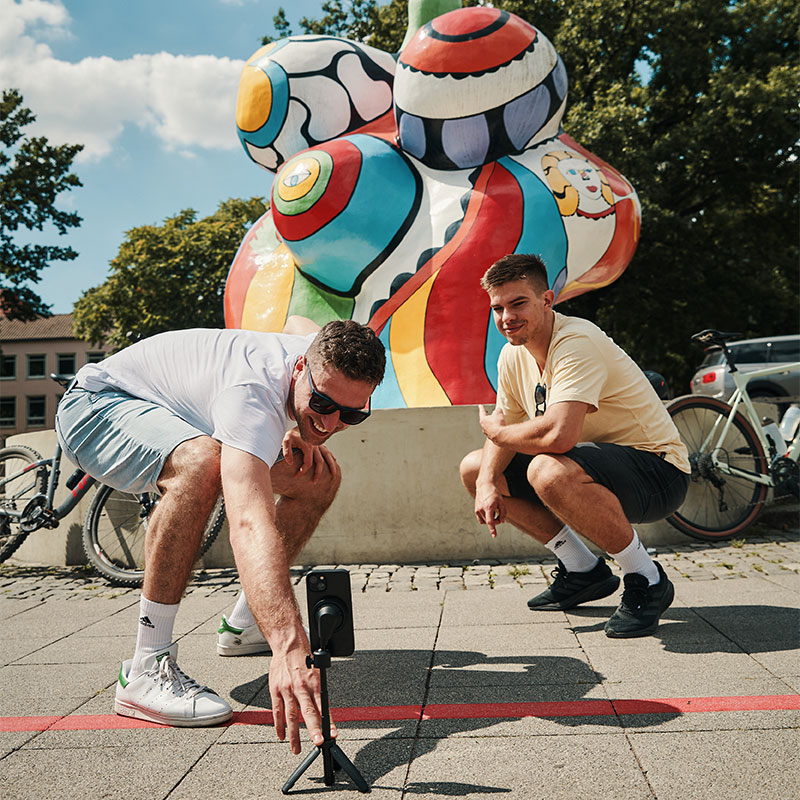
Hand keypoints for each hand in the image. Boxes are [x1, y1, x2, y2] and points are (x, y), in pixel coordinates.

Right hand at [268, 639, 337, 753]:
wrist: (288, 644)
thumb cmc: (304, 657)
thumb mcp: (317, 672)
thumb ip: (319, 691)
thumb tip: (324, 710)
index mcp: (314, 682)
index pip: (323, 706)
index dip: (328, 721)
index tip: (332, 734)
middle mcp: (301, 687)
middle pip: (308, 712)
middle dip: (313, 729)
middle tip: (318, 742)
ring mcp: (287, 690)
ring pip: (291, 716)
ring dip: (294, 734)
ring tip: (296, 748)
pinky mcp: (275, 690)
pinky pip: (277, 711)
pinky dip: (279, 725)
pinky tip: (281, 736)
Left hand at [281, 428, 336, 482]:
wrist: (297, 422)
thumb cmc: (291, 433)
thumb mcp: (286, 440)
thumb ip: (287, 452)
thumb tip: (290, 463)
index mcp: (308, 447)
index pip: (307, 463)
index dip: (302, 471)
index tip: (297, 476)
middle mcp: (316, 446)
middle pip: (320, 462)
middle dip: (318, 473)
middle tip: (314, 482)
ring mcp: (319, 444)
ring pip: (327, 456)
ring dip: (331, 466)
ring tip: (333, 475)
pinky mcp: (320, 442)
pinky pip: (328, 450)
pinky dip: (331, 456)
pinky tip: (335, 461)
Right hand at [474, 482, 505, 537]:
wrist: (484, 485)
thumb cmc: (494, 493)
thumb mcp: (501, 502)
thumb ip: (503, 513)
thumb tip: (501, 522)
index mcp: (488, 507)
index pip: (490, 521)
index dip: (493, 529)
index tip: (494, 536)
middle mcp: (481, 509)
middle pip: (489, 522)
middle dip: (496, 521)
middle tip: (500, 516)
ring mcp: (477, 510)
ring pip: (485, 522)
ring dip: (490, 520)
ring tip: (495, 513)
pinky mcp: (476, 510)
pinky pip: (481, 519)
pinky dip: (485, 519)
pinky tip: (489, 514)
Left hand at [479, 404, 506, 445]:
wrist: (501, 435)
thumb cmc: (497, 424)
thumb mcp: (498, 412)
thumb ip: (497, 410)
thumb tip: (498, 410)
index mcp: (483, 420)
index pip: (482, 412)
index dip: (482, 408)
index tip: (480, 406)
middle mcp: (484, 428)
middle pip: (487, 421)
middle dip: (491, 418)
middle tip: (496, 416)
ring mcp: (488, 434)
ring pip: (491, 428)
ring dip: (495, 425)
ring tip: (500, 424)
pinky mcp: (493, 438)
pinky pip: (495, 433)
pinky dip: (498, 431)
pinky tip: (501, 430)